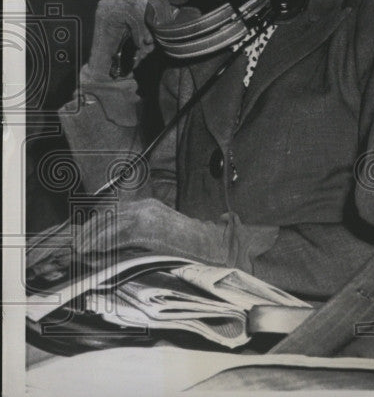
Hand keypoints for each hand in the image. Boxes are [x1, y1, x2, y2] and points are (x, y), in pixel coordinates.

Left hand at [27, 198, 231, 276]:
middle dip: (89, 231)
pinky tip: (94, 253)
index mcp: (148, 206)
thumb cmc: (188, 245)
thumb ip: (137, 237)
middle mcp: (146, 207)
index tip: (83, 237)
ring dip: (92, 238)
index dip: (95, 225)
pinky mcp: (149, 229)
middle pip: (108, 216)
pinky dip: (103, 245)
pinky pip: (118, 236)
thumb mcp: (159, 235)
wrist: (211, 245)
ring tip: (80, 251)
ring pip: (110, 224)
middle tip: (76, 246)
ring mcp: (147, 216)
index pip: (113, 212)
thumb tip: (111, 247)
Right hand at [89, 0, 190, 77]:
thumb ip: (161, 19)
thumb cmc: (132, 52)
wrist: (109, 70)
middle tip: (165, 22)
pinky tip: (141, 41)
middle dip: (159, 2)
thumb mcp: (152, 31)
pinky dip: (139, 28)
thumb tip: (181, 11)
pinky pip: (128, 12)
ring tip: (151, 35)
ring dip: (148, 17)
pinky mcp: (104, 14)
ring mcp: (108, 4)